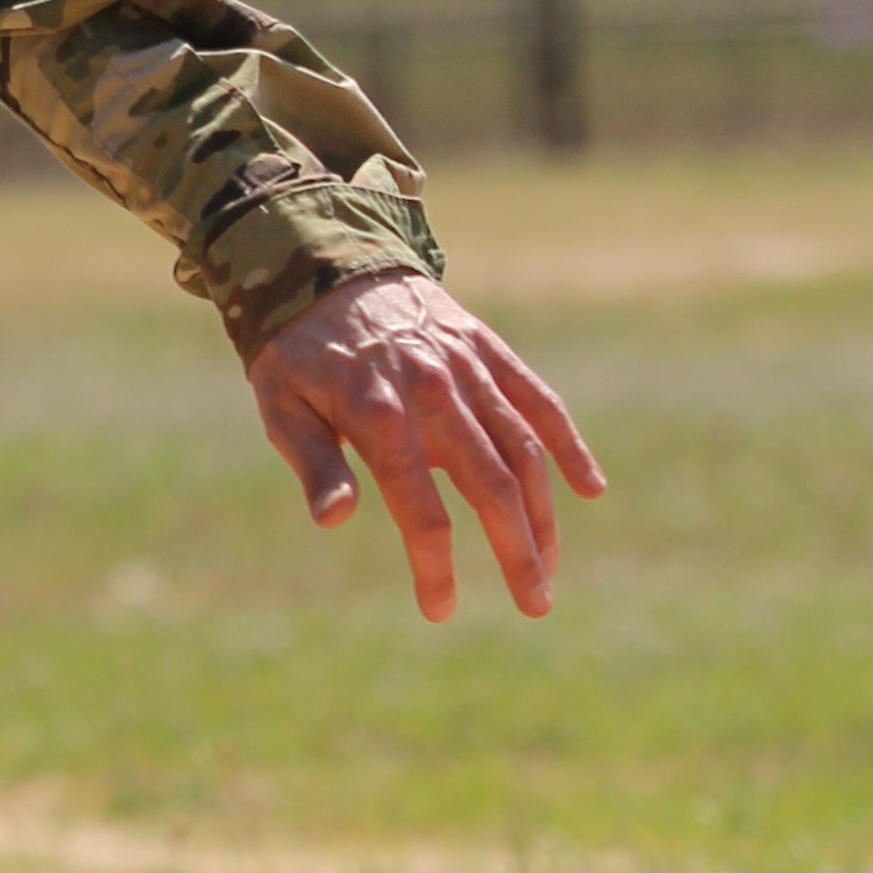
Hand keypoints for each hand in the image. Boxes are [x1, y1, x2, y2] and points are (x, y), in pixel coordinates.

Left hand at [244, 271, 603, 624]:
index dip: (435, 566)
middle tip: (536, 605)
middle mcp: (433, 392)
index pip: (420, 509)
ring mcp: (467, 368)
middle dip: (519, 552)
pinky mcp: (487, 349)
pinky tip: (590, 488)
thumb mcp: (282, 408)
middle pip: (492, 486)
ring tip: (549, 566)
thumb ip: (314, 464)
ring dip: (545, 514)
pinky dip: (568, 444)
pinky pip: (539, 400)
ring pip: (524, 450)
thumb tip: (335, 520)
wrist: (323, 263)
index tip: (440, 610)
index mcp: (379, 416)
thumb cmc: (296, 353)